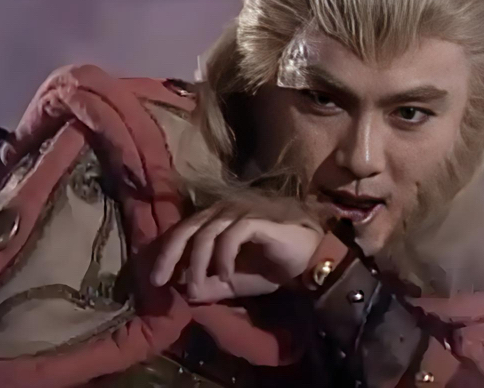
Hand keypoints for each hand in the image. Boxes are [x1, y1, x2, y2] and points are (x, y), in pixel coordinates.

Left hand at [150, 193, 322, 302]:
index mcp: (215, 220)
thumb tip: (185, 292)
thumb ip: (211, 284)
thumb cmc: (270, 266)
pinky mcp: (256, 219)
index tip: (156, 280)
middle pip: (188, 228)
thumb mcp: (234, 282)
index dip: (167, 254)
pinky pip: (232, 236)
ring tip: (197, 289)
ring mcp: (240, 211)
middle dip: (171, 255)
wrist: (307, 259)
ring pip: (207, 233)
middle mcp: (224, 210)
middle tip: (160, 280)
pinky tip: (228, 276)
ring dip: (199, 263)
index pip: (183, 231)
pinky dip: (225, 258)